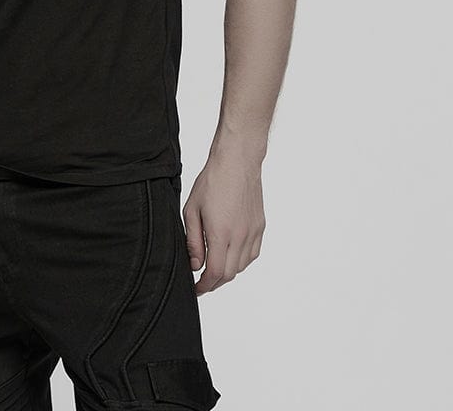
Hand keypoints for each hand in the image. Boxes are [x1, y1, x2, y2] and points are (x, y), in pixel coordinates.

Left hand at [182, 150, 264, 294]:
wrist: (237, 162)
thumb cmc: (212, 181)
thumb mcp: (192, 209)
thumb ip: (193, 240)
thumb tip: (195, 264)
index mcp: (221, 233)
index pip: (215, 273)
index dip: (204, 286)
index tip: (197, 290)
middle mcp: (240, 236)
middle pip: (229, 274)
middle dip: (214, 283)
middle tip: (202, 282)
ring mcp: (253, 232)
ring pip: (242, 266)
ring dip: (228, 272)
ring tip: (214, 268)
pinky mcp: (260, 226)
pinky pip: (252, 254)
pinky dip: (241, 261)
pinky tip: (231, 255)